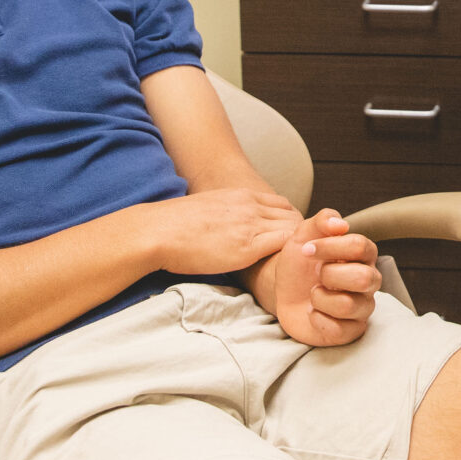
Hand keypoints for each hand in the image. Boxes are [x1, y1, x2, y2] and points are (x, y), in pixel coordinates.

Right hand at [147, 188, 300, 275]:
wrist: (160, 230)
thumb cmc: (176, 224)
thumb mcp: (210, 206)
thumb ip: (229, 211)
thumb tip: (232, 226)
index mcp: (242, 195)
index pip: (281, 203)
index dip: (289, 218)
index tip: (290, 233)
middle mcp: (251, 206)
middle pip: (291, 215)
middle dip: (299, 230)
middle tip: (301, 249)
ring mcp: (252, 225)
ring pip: (292, 228)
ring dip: (297, 242)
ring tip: (297, 259)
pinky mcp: (248, 247)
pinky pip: (283, 244)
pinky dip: (291, 252)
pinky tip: (289, 264)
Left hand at [272, 209, 380, 347]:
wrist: (283, 291)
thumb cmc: (300, 262)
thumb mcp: (304, 234)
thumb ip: (322, 220)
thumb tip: (340, 224)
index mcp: (363, 254)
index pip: (360, 246)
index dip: (331, 247)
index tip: (307, 249)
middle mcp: (368, 280)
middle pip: (364, 278)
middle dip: (330, 275)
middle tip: (315, 274)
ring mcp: (361, 307)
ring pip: (349, 305)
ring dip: (320, 298)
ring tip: (312, 294)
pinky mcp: (350, 331)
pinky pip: (340, 330)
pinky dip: (318, 320)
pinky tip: (312, 312)